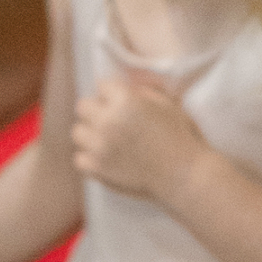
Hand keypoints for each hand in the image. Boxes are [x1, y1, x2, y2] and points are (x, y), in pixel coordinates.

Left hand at [72, 70, 204, 202]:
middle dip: (97, 110)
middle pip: (83, 106)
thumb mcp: (167, 103)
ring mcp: (99, 146)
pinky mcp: (97, 169)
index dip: (114, 93)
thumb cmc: (180, 137)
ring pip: (78, 132)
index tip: (123, 103)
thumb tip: (122, 86)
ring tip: (108, 141)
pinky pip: (79, 159)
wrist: (183, 175)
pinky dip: (90, 159)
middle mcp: (108, 121)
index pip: (102, 86)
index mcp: (125, 101)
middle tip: (113, 121)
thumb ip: (141, 91)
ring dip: (91, 134)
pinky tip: (106, 158)